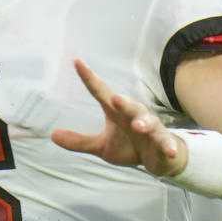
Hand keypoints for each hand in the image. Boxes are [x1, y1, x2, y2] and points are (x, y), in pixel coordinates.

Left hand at [51, 59, 188, 176]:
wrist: (158, 158)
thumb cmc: (129, 146)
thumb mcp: (101, 146)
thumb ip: (79, 141)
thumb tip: (52, 135)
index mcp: (116, 112)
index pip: (100, 92)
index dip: (89, 78)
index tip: (77, 62)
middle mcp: (134, 115)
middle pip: (128, 105)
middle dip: (123, 101)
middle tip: (114, 98)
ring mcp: (150, 128)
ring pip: (148, 121)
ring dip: (143, 122)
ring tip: (137, 126)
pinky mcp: (162, 142)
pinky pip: (165, 143)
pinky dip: (168, 146)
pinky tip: (168, 151)